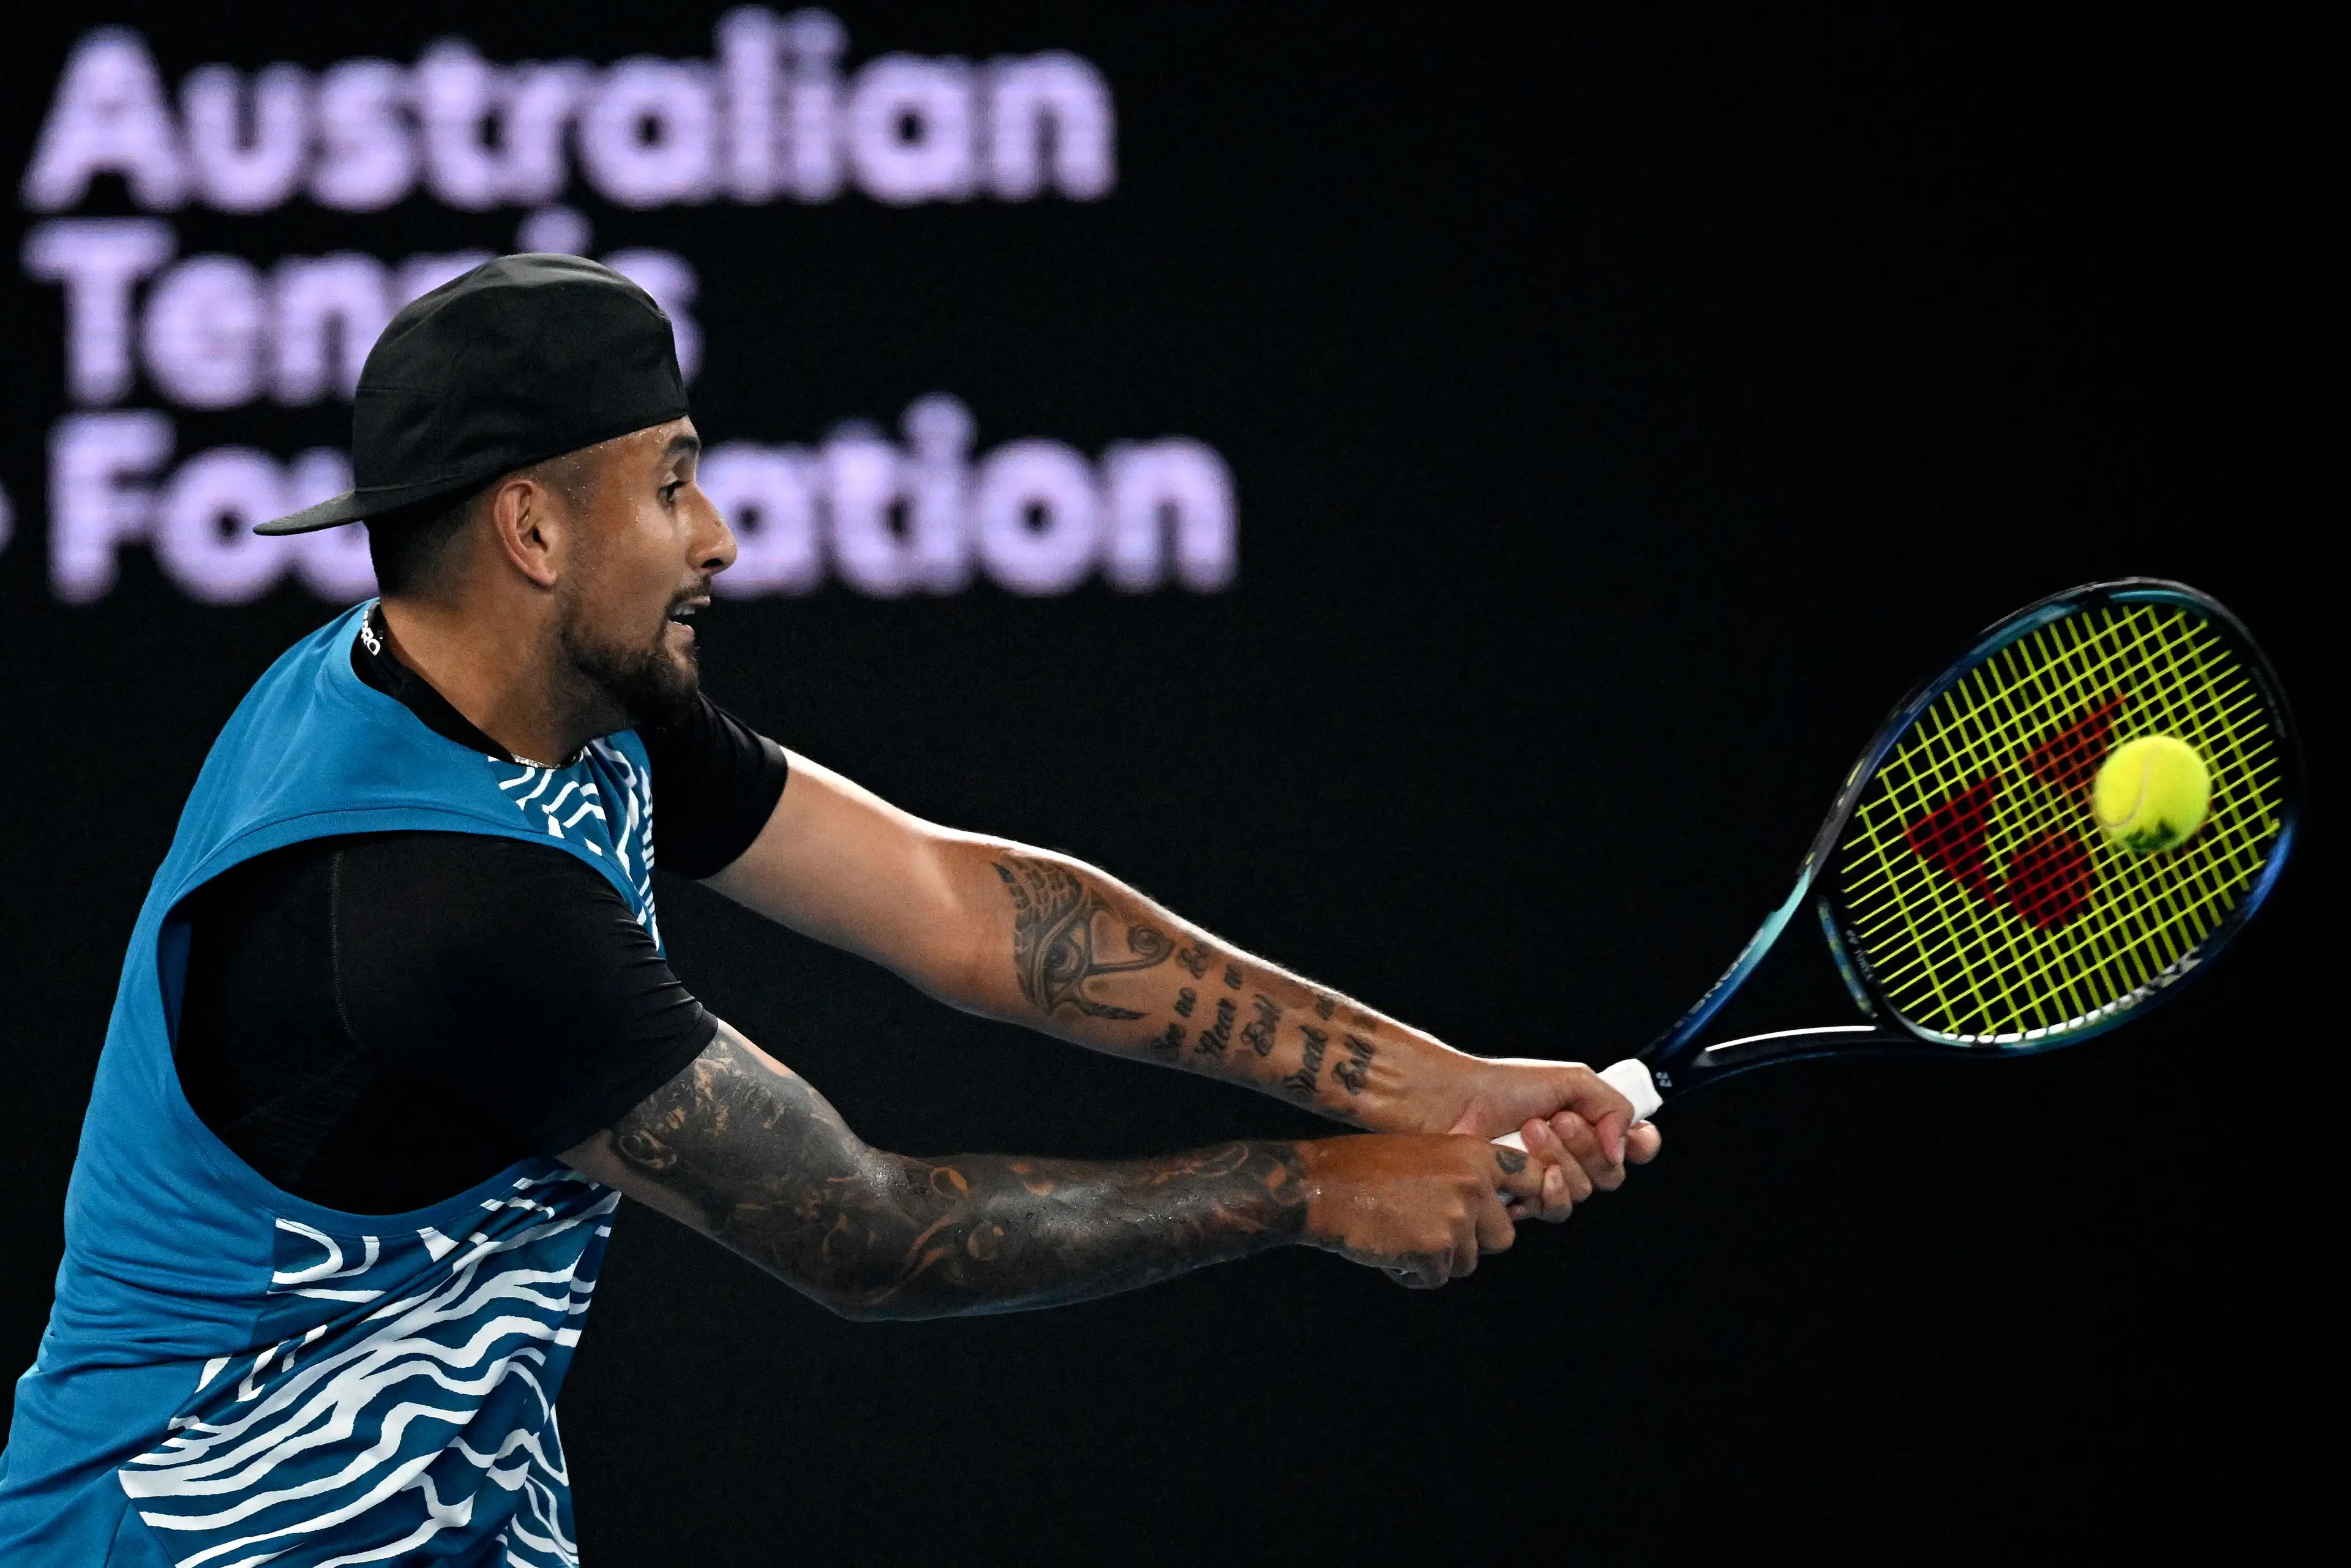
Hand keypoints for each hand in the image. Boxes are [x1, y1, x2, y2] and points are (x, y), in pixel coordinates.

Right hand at [1296, 1134, 1546, 1287]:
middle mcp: (1473, 1184)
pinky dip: (1412, 1273)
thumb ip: (1465, 1176)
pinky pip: (1436, 1278)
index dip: (1534, 1198)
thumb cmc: (1366, 1170)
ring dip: (1438, 1259)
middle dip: (1471, 1243)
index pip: (1534, 1178)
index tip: (1518, 1209)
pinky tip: (1387, 1249)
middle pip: (1502, 1237)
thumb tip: (1495, 1210)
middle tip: (1430, 1230)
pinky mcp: (1435, 1250)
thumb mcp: (1427, 1154)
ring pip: (1467, 1262)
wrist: (1320, 1186)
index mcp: (1474, 1154)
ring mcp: (1456, 1218)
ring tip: (1401, 1234)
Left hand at [1435, 1058, 1662, 1219]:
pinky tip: (1526, 1167)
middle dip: (1586, 1146)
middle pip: (1611, 1174)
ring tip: (1529, 1130)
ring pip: (1582, 1192)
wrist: (1453, 1104)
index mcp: (1591, 1124)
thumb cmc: (1503, 1087)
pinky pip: (1554, 1209)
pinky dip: (1545, 1188)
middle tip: (1557, 1119)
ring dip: (1559, 1159)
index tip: (1630, 1136)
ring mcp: (1549, 1180)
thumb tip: (1624, 1147)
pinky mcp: (1525, 1200)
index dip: (1640, 1145)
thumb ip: (1613, 1106)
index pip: (1637, 1145)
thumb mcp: (1570, 1079)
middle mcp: (1574, 1155)